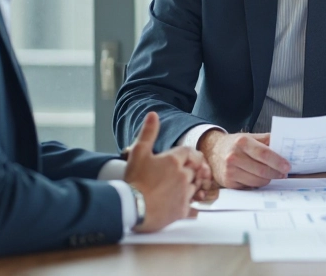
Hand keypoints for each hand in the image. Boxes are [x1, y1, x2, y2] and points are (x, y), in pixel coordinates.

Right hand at [124, 112, 203, 232]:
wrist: (131, 207)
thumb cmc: (134, 180)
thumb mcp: (138, 152)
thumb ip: (148, 133)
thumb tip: (153, 114)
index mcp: (174, 161)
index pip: (191, 153)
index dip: (189, 156)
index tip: (186, 160)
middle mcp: (183, 176)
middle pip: (194, 171)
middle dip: (188, 172)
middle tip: (176, 176)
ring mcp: (184, 194)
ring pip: (195, 188)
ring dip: (188, 188)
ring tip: (173, 191)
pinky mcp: (183, 210)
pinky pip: (193, 206)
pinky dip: (188, 205)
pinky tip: (177, 204)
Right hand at [198, 129, 289, 188]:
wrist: (212, 150)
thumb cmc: (235, 144)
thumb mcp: (250, 137)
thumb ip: (267, 140)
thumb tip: (285, 147)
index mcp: (242, 142)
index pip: (264, 153)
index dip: (277, 161)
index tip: (287, 166)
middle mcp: (234, 156)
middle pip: (262, 170)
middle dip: (276, 173)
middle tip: (283, 173)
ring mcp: (230, 171)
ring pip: (257, 181)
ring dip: (268, 179)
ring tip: (271, 175)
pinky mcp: (228, 182)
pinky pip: (249, 186)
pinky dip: (257, 184)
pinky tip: (258, 178)